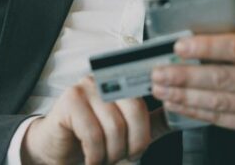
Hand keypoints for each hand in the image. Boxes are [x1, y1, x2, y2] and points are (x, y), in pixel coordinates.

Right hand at [22, 75, 170, 164]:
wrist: (55, 148)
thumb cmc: (92, 139)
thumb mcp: (126, 132)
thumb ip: (151, 123)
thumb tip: (179, 114)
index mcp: (122, 82)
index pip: (147, 101)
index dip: (144, 130)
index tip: (137, 151)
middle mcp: (106, 78)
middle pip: (135, 111)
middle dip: (132, 144)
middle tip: (121, 158)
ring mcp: (86, 85)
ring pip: (114, 126)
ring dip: (111, 153)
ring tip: (103, 158)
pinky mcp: (69, 99)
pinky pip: (93, 134)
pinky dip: (95, 155)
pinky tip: (90, 159)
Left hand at [150, 18, 234, 143]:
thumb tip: (209, 19)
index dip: (205, 47)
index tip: (180, 45)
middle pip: (221, 78)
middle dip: (184, 75)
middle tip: (159, 71)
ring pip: (218, 102)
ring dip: (184, 96)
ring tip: (162, 88)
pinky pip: (222, 120)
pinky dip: (196, 112)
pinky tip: (178, 103)